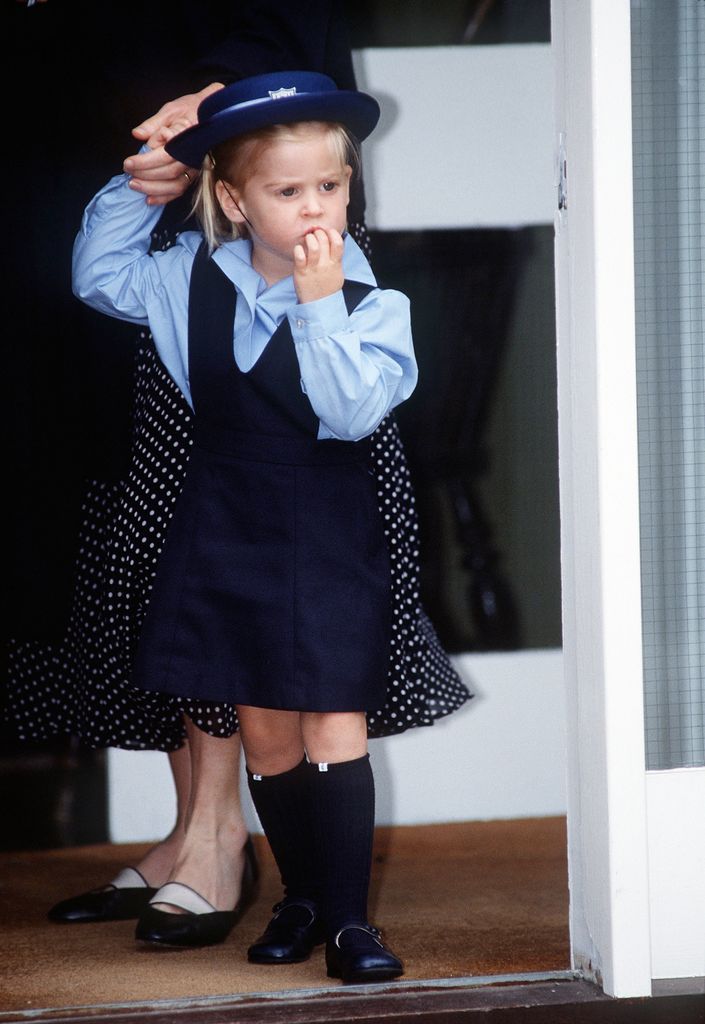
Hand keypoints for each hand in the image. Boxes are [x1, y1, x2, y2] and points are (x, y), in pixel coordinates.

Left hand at [123, 82, 223, 205]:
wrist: (213, 114)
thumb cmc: (191, 109)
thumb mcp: (171, 110)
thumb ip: (153, 123)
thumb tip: (138, 134)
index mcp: (187, 139)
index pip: (165, 155)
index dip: (145, 162)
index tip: (128, 163)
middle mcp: (193, 157)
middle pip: (169, 173)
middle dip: (145, 175)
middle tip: (128, 173)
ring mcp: (195, 168)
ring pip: (175, 185)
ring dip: (153, 189)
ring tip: (134, 185)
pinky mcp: (193, 175)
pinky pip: (180, 191)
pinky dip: (164, 198)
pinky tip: (149, 199)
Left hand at [293, 228, 344, 303]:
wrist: (320, 305)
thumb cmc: (327, 287)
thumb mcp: (338, 272)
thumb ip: (336, 258)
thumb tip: (334, 241)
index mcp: (335, 264)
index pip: (338, 242)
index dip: (332, 233)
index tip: (327, 232)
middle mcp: (325, 265)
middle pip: (324, 240)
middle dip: (319, 232)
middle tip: (314, 234)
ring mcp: (313, 269)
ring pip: (313, 246)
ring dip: (309, 238)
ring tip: (307, 239)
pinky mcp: (301, 272)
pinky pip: (299, 256)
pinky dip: (298, 249)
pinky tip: (299, 250)